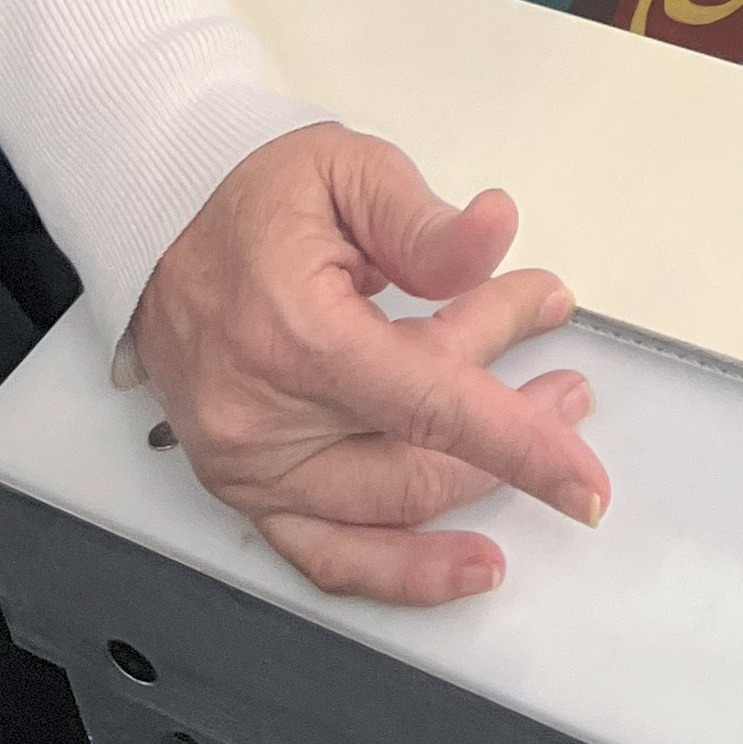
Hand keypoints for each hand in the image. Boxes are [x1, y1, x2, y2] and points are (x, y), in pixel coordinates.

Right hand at [128, 126, 608, 604]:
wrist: (158, 229)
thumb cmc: (254, 197)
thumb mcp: (347, 171)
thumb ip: (423, 221)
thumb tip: (495, 237)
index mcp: (296, 336)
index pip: (426, 403)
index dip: (516, 442)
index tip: (584, 474)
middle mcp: (265, 419)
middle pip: (417, 449)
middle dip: (512, 423)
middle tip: (568, 383)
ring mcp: (249, 467)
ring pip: (385, 509)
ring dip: (475, 488)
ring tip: (543, 437)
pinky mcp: (243, 490)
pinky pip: (324, 555)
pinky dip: (399, 572)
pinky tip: (464, 567)